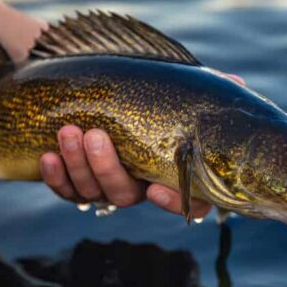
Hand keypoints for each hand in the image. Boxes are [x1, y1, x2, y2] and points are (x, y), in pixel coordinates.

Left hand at [39, 73, 245, 218]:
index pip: (184, 200)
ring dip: (78, 164)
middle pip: (124, 194)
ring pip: (92, 192)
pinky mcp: (74, 181)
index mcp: (167, 168)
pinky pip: (65, 191)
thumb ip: (203, 89)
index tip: (155, 186)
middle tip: (95, 135)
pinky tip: (48, 155)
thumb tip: (237, 85)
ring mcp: (103, 183)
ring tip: (68, 131)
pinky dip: (56, 177)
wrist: (87, 86)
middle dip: (107, 167)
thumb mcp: (173, 85)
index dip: (172, 201)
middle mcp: (137, 182)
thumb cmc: (141, 87)